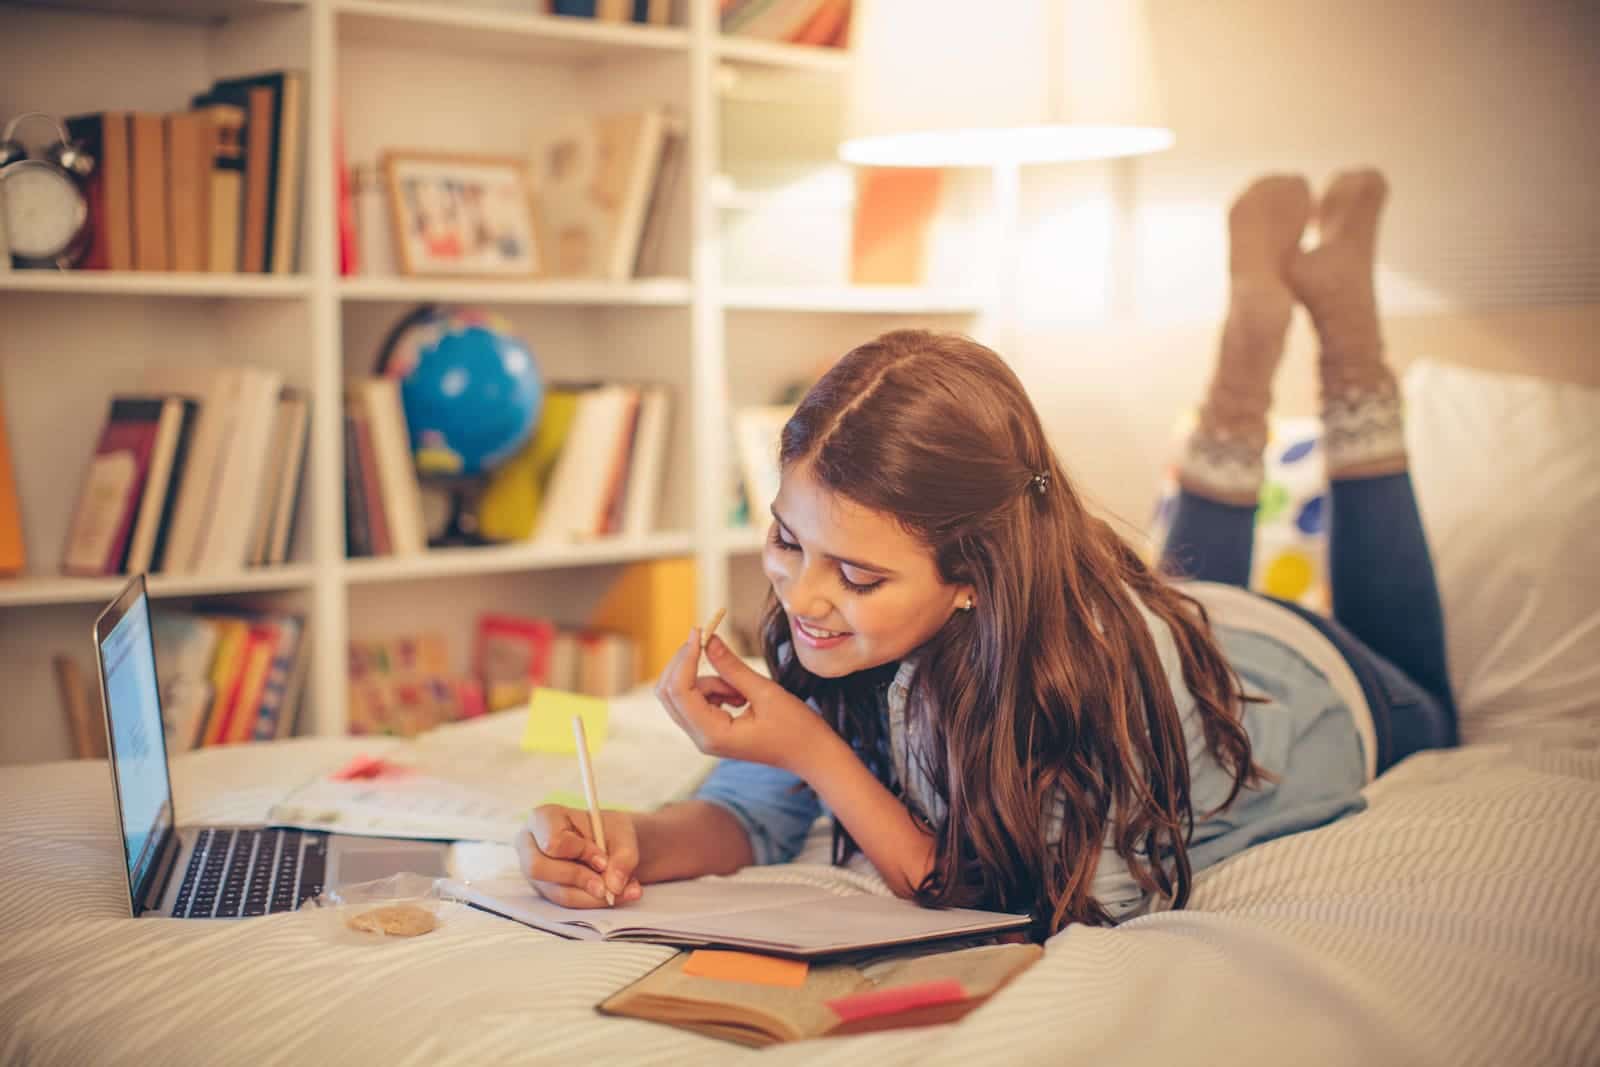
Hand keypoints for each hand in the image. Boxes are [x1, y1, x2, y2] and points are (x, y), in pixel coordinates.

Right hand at [515, 805, 642, 908]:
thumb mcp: (624, 834)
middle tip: (607, 886)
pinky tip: (614, 895)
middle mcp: (530, 845)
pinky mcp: (546, 891)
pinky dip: (593, 902)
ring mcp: (535, 872)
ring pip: (556, 891)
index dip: (578, 853)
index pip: (550, 841)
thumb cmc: (610, 830)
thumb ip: (624, 857)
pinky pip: (567, 903)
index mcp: (544, 818)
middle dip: (578, 878)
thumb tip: (614, 885)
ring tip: (622, 890)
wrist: (613, 843)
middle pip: (538, 868)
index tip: (603, 860)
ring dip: (592, 896)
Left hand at [654, 628, 835, 776]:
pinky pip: (698, 700)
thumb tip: (710, 639)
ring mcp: (704, 736)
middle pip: (670, 693)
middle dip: (687, 664)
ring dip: (710, 680)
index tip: (700, 632)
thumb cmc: (796, 729)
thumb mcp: (766, 692)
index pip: (680, 692)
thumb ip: (733, 667)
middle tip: (711, 642)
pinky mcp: (711, 731)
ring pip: (685, 694)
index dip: (685, 658)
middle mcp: (702, 739)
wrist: (811, 755)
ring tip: (744, 690)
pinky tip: (741, 697)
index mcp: (713, 734)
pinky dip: (714, 689)